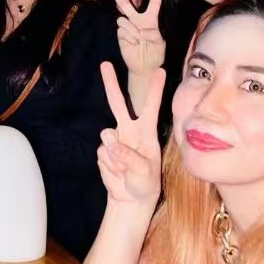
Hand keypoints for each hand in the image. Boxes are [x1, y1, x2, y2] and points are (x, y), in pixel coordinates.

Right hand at [95, 61, 164, 205]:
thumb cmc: (145, 184)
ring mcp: (115, 140)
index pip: (151, 107)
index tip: (160, 71)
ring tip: (125, 169)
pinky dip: (109, 165)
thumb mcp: (145, 174)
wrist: (131, 199)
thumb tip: (112, 146)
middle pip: (118, 103)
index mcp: (146, 133)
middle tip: (105, 64)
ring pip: (107, 135)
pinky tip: (117, 173)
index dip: (155, 90)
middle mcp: (129, 131)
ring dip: (116, 154)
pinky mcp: (104, 150)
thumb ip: (130, 158)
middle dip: (111, 84)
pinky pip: (102, 153)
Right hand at [110, 0, 165, 76]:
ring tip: (139, 40)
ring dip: (131, 30)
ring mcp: (128, 27)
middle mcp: (137, 21)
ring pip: (123, 20)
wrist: (144, 66)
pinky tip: (133, 44)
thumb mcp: (159, 43)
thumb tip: (140, 29)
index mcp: (150, 21)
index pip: (154, 4)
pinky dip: (128, 37)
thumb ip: (152, 34)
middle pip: (127, 4)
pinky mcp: (120, 35)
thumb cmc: (155, 54)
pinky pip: (121, 31)